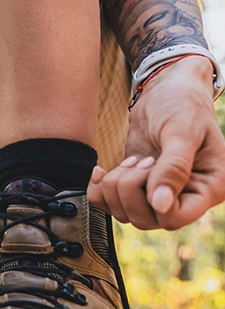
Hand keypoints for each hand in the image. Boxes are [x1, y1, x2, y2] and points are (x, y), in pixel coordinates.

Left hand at [88, 57, 224, 229]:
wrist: (168, 89)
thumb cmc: (183, 104)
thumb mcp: (182, 131)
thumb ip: (174, 168)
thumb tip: (161, 205)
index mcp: (209, 187)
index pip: (174, 219)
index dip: (152, 201)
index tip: (150, 166)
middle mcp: (186, 196)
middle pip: (145, 220)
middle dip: (130, 189)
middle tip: (140, 159)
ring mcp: (159, 194)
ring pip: (124, 214)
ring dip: (115, 187)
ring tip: (132, 159)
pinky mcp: (136, 187)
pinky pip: (109, 204)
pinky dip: (99, 189)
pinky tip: (102, 170)